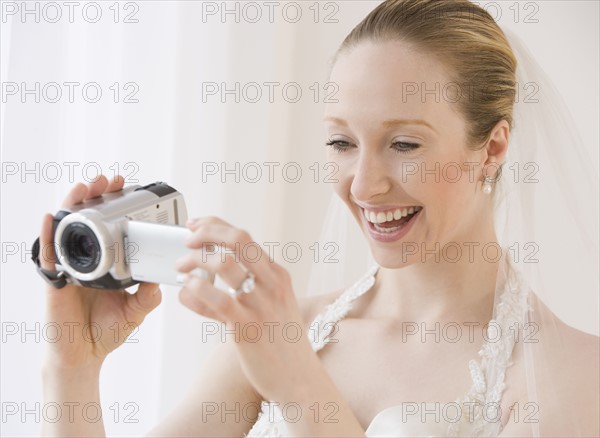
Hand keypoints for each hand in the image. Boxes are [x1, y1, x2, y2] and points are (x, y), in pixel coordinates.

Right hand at [39, 175, 161, 370]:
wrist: (84, 356)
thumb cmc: (107, 331)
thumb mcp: (136, 310)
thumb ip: (147, 295)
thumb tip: (159, 279)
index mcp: (106, 263)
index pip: (109, 226)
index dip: (115, 206)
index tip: (127, 188)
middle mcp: (87, 261)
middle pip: (87, 220)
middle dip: (96, 196)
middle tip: (109, 180)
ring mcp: (69, 268)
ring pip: (68, 230)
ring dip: (74, 205)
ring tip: (85, 186)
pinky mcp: (54, 281)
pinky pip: (48, 255)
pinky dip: (48, 235)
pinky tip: (52, 217)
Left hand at [175, 217, 318, 401]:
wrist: (300, 379)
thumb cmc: (280, 344)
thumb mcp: (265, 311)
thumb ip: (229, 298)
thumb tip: (191, 289)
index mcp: (277, 275)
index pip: (244, 237)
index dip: (215, 225)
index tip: (196, 225)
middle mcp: (271, 283)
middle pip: (238, 239)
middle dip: (207, 233)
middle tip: (187, 241)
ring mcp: (260, 304)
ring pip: (224, 263)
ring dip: (195, 260)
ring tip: (181, 268)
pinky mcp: (247, 327)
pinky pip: (217, 299)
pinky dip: (196, 288)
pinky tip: (186, 289)